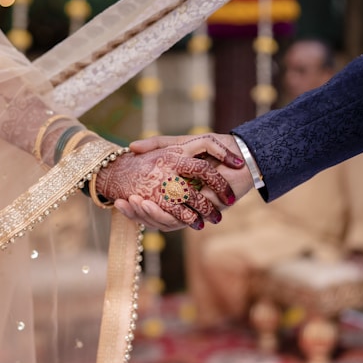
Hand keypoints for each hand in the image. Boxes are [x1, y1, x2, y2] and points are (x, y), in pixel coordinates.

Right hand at [110, 134, 253, 230]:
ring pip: (164, 219)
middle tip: (119, 202)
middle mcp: (181, 202)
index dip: (133, 204)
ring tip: (134, 203)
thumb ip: (160, 144)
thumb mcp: (181, 143)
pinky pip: (180, 219)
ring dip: (148, 213)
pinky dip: (164, 215)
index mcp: (173, 191)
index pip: (148, 203)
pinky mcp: (202, 211)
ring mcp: (192, 208)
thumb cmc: (218, 147)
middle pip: (152, 214)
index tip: (117, 199)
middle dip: (136, 210)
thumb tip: (131, 147)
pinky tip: (150, 207)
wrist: (245, 156)